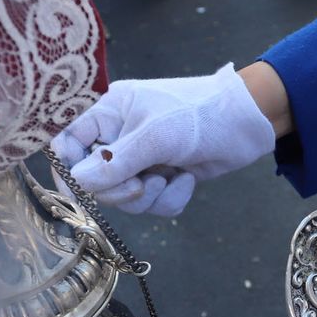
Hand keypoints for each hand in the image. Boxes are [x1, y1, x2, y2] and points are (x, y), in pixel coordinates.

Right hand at [52, 63, 276, 215]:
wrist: (248, 123)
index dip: (68, 169)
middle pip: (96, 180)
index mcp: (110, 112)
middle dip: (122, 190)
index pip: (69, 142)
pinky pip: (153, 204)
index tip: (78, 193)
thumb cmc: (199, 114)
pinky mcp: (164, 177)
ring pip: (126, 198)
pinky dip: (171, 198)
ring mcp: (143, 159)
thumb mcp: (154, 136)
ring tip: (172, 177)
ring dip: (150, 196)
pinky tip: (188, 178)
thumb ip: (113, 163)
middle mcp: (121, 136)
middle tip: (144, 184)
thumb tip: (77, 184)